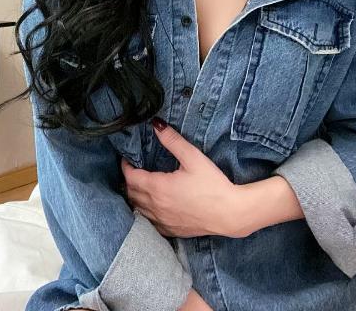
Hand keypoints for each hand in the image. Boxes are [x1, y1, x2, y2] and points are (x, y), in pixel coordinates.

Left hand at [120, 118, 247, 237]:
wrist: (230, 214)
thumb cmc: (213, 185)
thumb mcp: (193, 157)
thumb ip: (172, 140)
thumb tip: (156, 125)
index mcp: (158, 187)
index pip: (130, 177)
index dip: (126, 167)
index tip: (127, 159)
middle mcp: (156, 206)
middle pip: (131, 193)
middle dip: (129, 180)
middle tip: (133, 169)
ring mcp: (162, 221)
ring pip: (138, 209)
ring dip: (135, 197)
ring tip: (139, 186)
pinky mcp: (171, 231)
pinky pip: (149, 223)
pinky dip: (145, 212)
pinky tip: (151, 207)